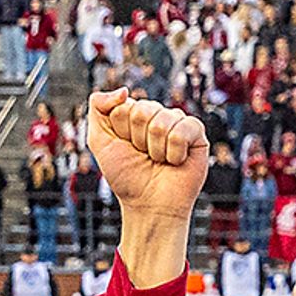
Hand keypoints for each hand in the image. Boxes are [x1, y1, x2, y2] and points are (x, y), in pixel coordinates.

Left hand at [86, 89, 208, 290]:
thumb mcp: (99, 140)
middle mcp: (157, 115)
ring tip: (159, 161)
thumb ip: (98, 107)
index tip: (126, 148)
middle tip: (144, 156)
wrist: (149, 205)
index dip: (121, 131)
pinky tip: (175, 162)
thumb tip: (124, 90)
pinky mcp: (197, 135)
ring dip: (156, 149)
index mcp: (135, 113)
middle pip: (143, 110)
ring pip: (162, 120)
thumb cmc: (126, 176)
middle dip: (138, 139)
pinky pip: (183, 129)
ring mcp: (177, 123)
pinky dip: (175, 151)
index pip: (124, 106)